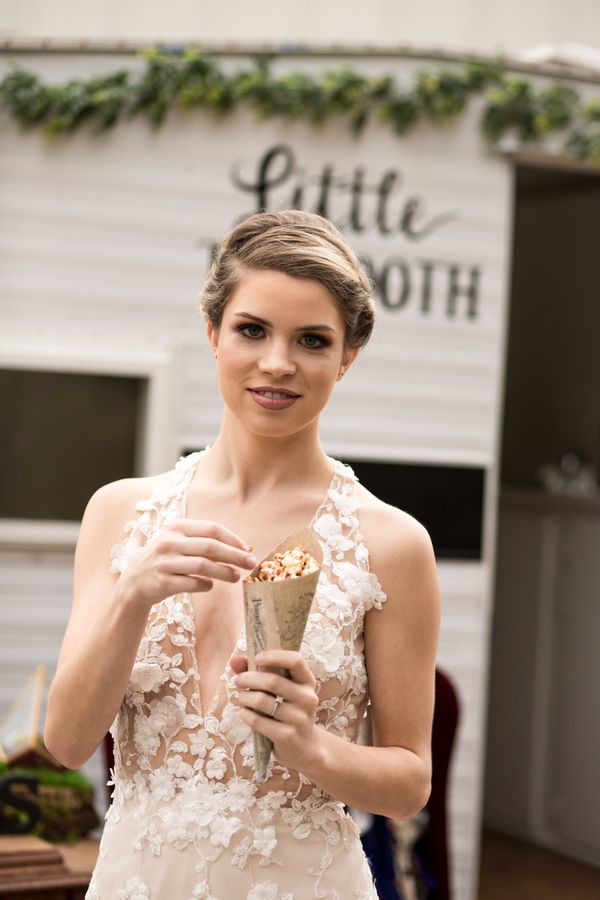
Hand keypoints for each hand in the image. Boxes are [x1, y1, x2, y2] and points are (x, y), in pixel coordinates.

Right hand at [119, 519, 256, 607]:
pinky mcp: (162, 582)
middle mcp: (169, 542)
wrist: (133, 582)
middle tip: (250, 563)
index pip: (212, 529)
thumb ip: (202, 540)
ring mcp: (165, 562)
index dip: (233, 538)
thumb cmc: (164, 559)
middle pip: (210, 547)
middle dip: (235, 555)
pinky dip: (205, 585)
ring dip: (224, 572)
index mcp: (176, 527)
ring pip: (203, 566)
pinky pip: (192, 583)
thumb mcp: (177, 541)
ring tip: (236, 577)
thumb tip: (240, 548)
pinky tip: (210, 585)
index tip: (247, 548)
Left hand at [230, 650, 320, 772]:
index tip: (256, 658)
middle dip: (249, 678)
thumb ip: (257, 672)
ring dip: (244, 697)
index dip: (275, 656)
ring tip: (239, 697)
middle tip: (237, 681)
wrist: (303, 747)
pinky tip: (243, 713)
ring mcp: (300, 718)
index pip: (295, 660)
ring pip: (262, 701)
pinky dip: (246, 714)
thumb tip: (234, 659)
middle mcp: (308, 698)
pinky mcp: (288, 736)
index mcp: (307, 681)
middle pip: (273, 681)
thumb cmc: (286, 711)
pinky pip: (259, 721)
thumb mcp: (279, 691)